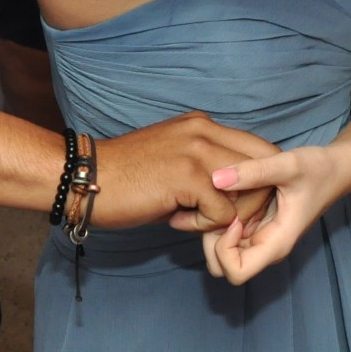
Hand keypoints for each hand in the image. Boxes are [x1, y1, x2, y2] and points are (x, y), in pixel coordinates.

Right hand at [90, 112, 278, 231]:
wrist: (84, 178)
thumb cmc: (127, 177)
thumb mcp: (176, 161)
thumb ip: (210, 169)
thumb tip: (241, 196)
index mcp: (204, 124)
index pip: (260, 150)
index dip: (259, 182)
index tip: (237, 205)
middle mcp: (205, 130)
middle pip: (266, 168)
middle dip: (254, 201)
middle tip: (224, 219)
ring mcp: (197, 151)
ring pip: (251, 191)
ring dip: (230, 215)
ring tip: (195, 219)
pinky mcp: (187, 176)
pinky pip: (223, 213)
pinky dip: (205, 226)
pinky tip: (176, 220)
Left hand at [200, 145, 350, 284]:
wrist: (335, 168)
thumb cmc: (318, 170)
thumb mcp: (289, 165)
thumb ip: (255, 171)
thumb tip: (216, 178)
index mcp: (276, 244)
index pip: (236, 273)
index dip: (224, 250)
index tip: (232, 218)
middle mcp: (265, 247)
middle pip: (222, 266)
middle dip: (212, 240)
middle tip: (221, 205)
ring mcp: (259, 238)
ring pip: (222, 251)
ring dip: (215, 228)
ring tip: (223, 195)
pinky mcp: (257, 225)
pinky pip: (229, 233)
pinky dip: (221, 218)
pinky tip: (229, 192)